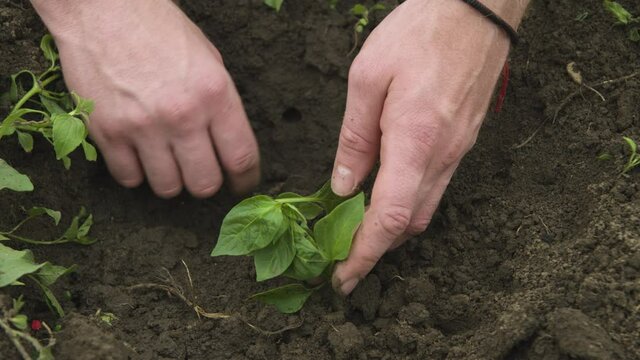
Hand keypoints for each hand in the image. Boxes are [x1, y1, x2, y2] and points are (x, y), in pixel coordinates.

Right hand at [31, 0, 259, 197]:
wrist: (104, 10)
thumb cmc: (160, 30)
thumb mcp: (209, 60)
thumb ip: (220, 105)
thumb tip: (227, 145)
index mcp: (215, 95)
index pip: (241, 157)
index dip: (245, 180)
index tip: (242, 185)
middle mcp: (182, 116)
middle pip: (205, 183)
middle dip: (206, 183)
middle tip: (199, 171)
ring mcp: (143, 127)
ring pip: (167, 188)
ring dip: (171, 181)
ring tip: (166, 161)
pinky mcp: (108, 132)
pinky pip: (128, 178)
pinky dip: (135, 174)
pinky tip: (138, 156)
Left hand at [330, 0, 527, 294]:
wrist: (478, 9)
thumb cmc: (419, 33)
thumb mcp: (368, 77)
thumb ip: (355, 137)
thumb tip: (344, 185)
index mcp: (414, 141)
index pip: (390, 218)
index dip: (364, 254)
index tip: (342, 277)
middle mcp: (442, 156)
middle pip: (409, 223)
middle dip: (374, 248)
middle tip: (341, 255)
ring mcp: (457, 150)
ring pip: (424, 208)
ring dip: (393, 227)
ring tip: (358, 227)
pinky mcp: (463, 140)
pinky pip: (434, 186)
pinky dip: (408, 201)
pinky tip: (387, 189)